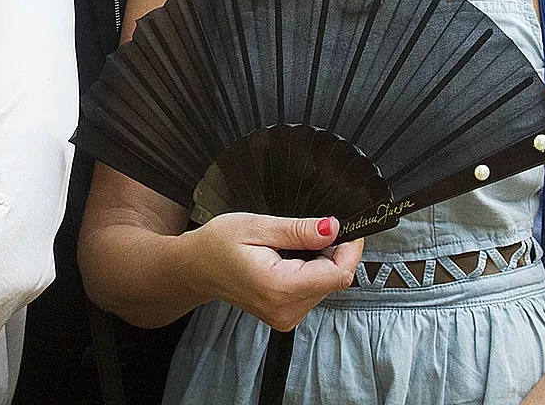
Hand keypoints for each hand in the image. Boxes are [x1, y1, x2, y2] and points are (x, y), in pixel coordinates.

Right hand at [182, 214, 361, 330]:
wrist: (195, 268)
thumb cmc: (218, 244)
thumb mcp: (257, 226)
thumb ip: (298, 230)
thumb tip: (333, 228)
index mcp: (279, 287)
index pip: (338, 274)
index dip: (349, 249)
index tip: (347, 227)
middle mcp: (286, 310)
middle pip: (333, 280)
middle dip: (331, 252)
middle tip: (309, 230)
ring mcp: (286, 317)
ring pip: (326, 285)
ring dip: (320, 262)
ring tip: (290, 246)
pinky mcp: (285, 316)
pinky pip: (313, 291)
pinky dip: (309, 272)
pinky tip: (288, 260)